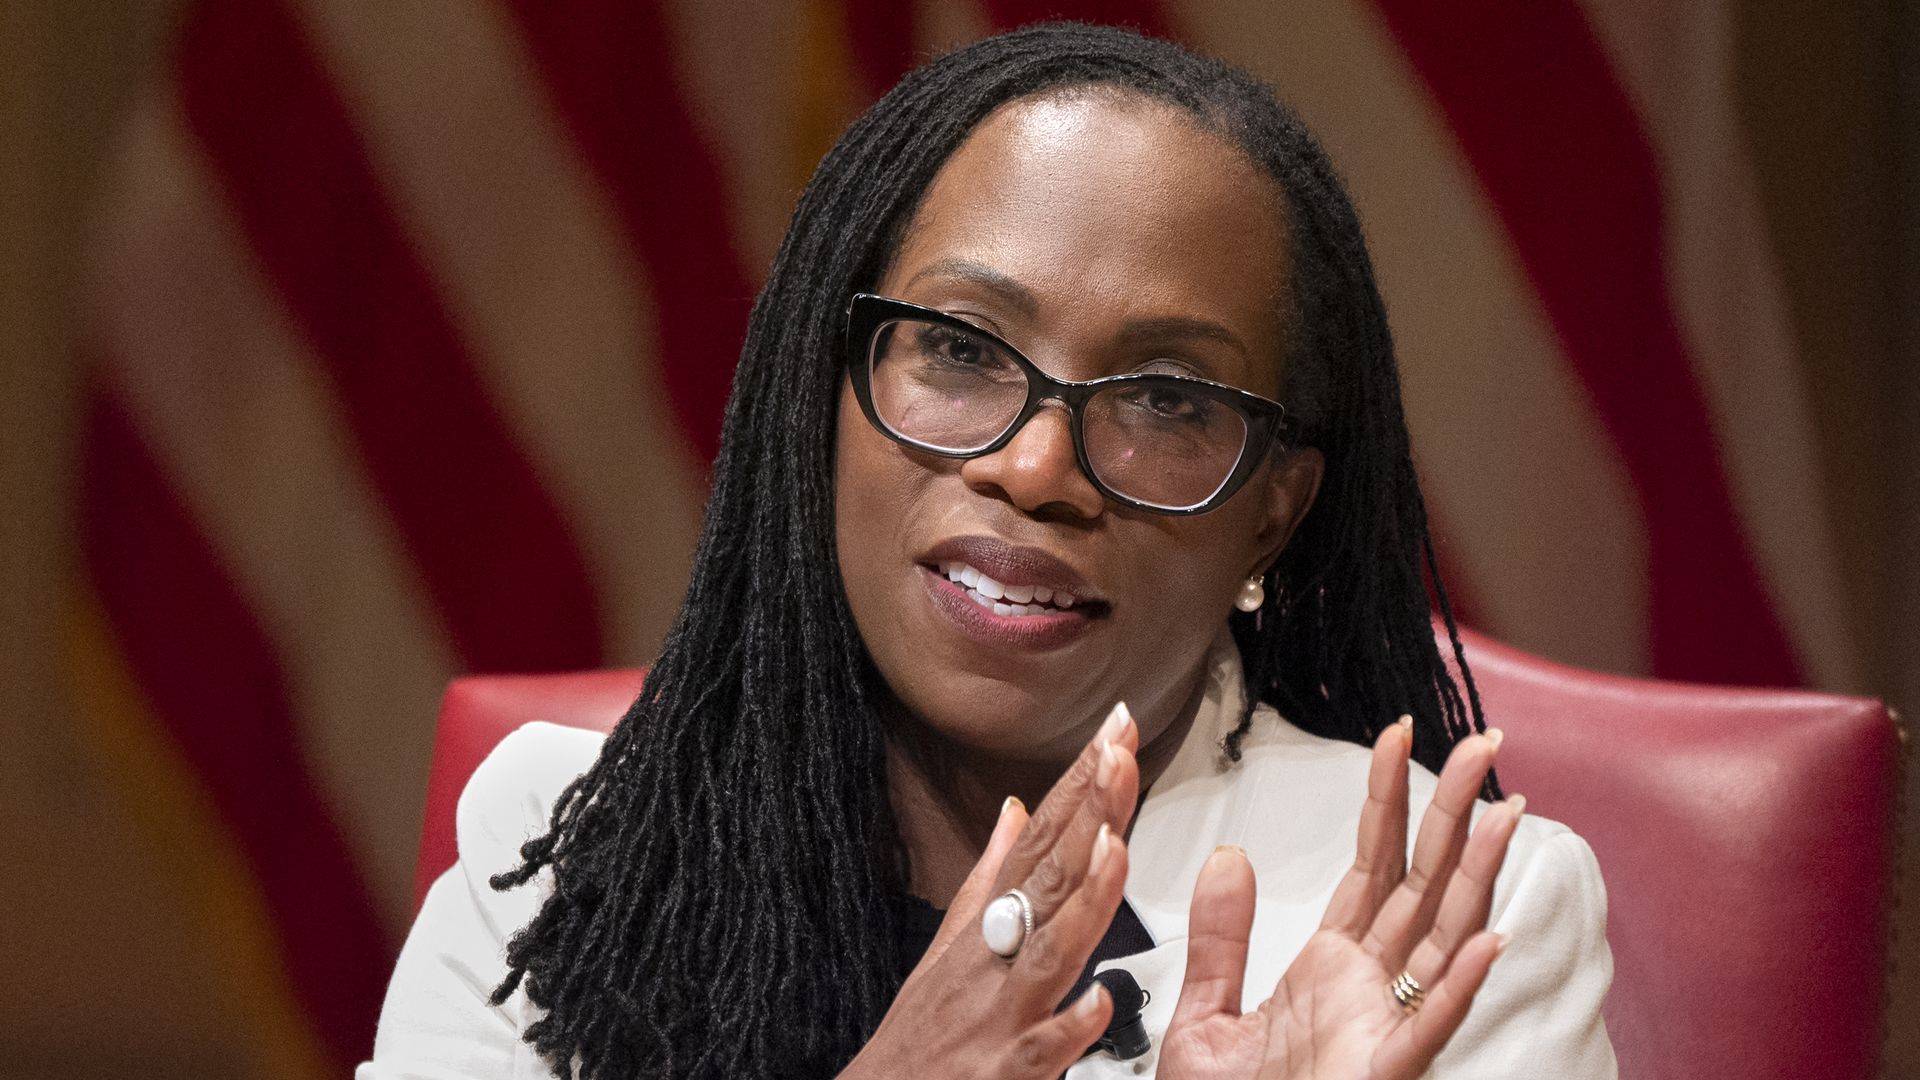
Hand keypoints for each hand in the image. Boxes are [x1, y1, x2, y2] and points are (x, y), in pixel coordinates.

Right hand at [841, 703, 1142, 1079]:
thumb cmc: (918, 1035)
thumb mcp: (947, 945)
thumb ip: (989, 875)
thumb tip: (1016, 810)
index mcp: (987, 927)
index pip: (1040, 839)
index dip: (1078, 783)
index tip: (1113, 729)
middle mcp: (993, 959)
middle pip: (1047, 876)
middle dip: (1088, 812)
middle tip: (1120, 750)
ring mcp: (997, 1014)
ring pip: (1049, 952)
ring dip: (1083, 899)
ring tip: (1116, 846)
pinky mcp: (1000, 1073)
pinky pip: (1040, 1049)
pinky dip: (1069, 1025)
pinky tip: (1100, 998)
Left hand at [1158, 721, 1521, 1079]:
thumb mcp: (1202, 1016)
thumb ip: (1220, 937)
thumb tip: (1230, 856)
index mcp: (1329, 970)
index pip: (1372, 866)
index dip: (1388, 800)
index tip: (1399, 737)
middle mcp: (1367, 991)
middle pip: (1424, 885)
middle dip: (1453, 813)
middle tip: (1483, 744)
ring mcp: (1380, 1031)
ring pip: (1440, 940)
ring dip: (1475, 877)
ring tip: (1503, 810)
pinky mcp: (1378, 1075)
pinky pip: (1425, 1028)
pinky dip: (1457, 987)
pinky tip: (1486, 941)